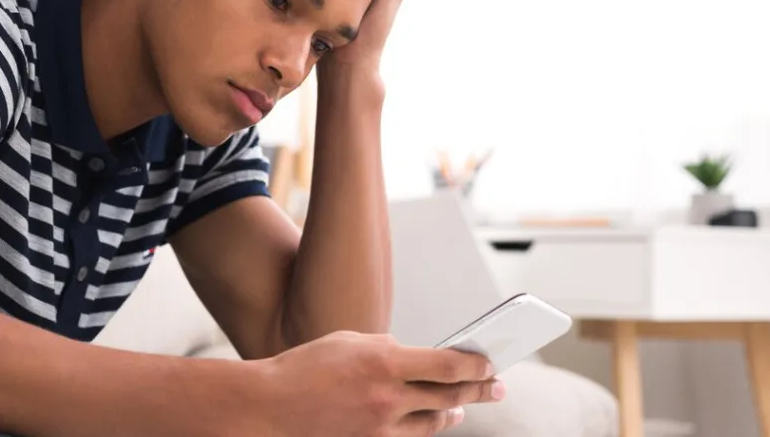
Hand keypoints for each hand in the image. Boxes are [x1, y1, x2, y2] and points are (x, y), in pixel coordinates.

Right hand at [255, 331, 503, 436]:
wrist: (271, 405)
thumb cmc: (306, 367)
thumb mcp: (350, 341)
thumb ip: (387, 348)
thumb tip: (415, 358)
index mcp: (384, 361)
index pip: (446, 364)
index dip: (475, 364)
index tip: (490, 362)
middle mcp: (387, 395)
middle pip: (449, 395)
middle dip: (479, 390)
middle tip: (498, 386)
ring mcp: (380, 424)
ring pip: (434, 421)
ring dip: (455, 412)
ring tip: (466, 406)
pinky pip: (410, 434)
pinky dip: (427, 425)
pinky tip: (436, 420)